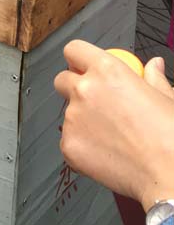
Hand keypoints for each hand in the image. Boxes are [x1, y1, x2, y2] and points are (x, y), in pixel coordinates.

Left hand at [54, 40, 173, 208]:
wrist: (168, 174)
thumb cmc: (170, 137)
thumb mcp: (166, 98)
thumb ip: (153, 78)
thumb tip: (153, 65)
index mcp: (107, 70)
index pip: (74, 50)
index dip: (78, 59)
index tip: (84, 68)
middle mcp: (84, 90)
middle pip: (62, 80)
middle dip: (74, 88)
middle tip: (96, 105)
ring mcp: (73, 118)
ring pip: (67, 113)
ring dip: (81, 120)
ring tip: (111, 137)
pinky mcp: (68, 145)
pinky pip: (69, 140)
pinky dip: (82, 146)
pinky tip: (106, 153)